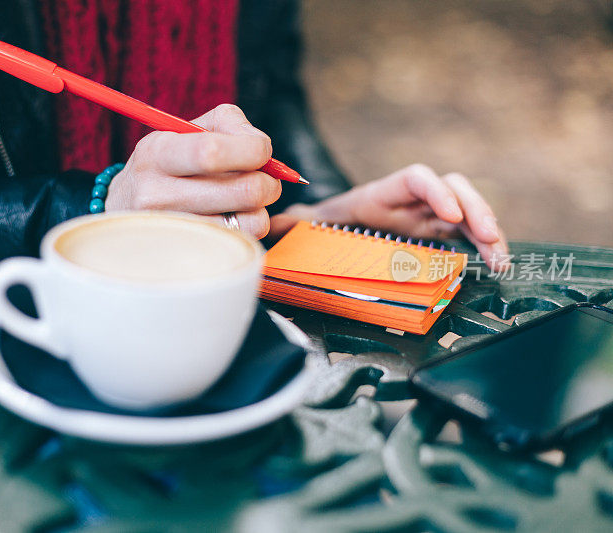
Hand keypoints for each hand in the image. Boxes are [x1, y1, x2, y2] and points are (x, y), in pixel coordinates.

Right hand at [105, 104, 281, 237]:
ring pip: (250, 223)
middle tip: (265, 180)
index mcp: (156, 153)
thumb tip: (262, 147)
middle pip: (243, 191)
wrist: (126, 207)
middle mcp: (156, 195)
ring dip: (260, 210)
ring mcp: (171, 231)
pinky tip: (232, 219)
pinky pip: (242, 244)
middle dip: (269, 183)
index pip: (212, 153)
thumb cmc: (168, 163)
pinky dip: (248, 229)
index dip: (252, 150)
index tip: (261, 151)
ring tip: (245, 202)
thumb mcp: (186, 130)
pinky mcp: (187, 256)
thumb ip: (230, 123)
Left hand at [270, 164, 507, 268]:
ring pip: (467, 211)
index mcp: (381, 194)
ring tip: (500, 257)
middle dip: (473, 207)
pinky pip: (468, 234)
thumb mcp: (310, 224)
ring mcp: (427, 217)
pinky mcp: (438, 235)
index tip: (449, 214)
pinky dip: (485, 246)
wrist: (336, 231)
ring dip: (488, 229)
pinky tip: (497, 264)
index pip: (413, 178)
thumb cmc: (325, 226)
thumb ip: (294, 222)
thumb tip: (273, 223)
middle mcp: (410, 201)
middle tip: (486, 234)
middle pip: (452, 188)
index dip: (434, 191)